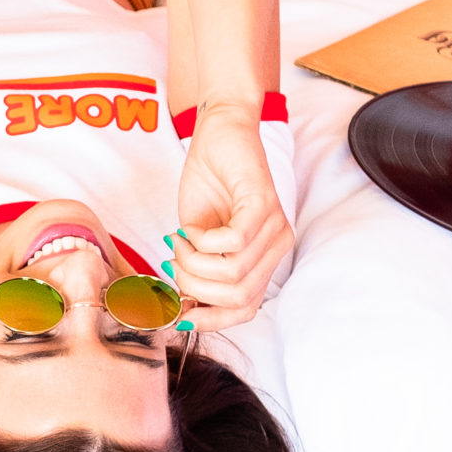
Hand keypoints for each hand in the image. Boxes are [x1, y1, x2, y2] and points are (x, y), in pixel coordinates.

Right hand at [171, 106, 292, 330]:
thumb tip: (183, 310)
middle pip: (237, 298)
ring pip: (232, 274)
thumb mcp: (198, 239)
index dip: (209, 319)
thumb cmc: (208, 183)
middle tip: (174, 261)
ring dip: (191, 262)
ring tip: (179, 241)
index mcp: (265, 259)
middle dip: (194, 287)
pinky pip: (232, 242)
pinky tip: (189, 227)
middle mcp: (277, 246)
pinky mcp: (262, 202)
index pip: (245, 310)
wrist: (219, 132)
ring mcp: (274, 225)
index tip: (178, 312)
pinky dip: (200, 241)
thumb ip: (199, 272)